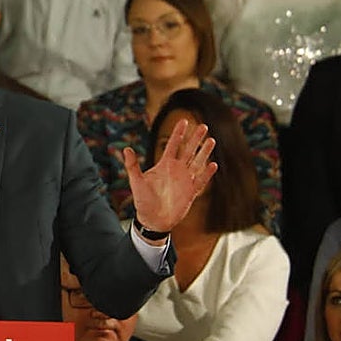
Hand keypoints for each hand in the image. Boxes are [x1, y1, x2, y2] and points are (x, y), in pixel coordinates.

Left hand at [124, 118, 215, 234]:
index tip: (184, 120)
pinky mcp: (191, 192)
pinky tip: (213, 164)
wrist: (153, 220)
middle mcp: (176, 170)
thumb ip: (132, 165)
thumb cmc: (143, 201)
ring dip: (204, 152)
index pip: (173, 145)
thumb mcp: (136, 182)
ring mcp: (185, 180)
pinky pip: (201, 180)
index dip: (178, 133)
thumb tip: (126, 149)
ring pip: (197, 162)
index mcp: (164, 165)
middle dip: (195, 138)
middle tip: (203, 125)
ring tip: (211, 140)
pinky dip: (207, 173)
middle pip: (188, 150)